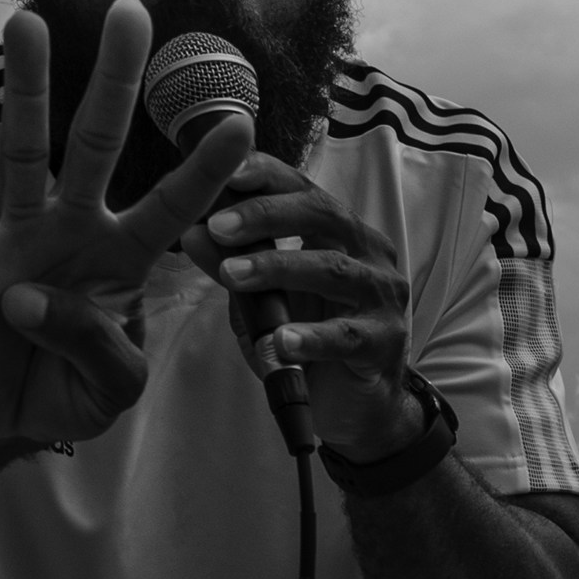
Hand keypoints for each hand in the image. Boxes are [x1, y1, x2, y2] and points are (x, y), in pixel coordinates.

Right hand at [0, 0, 255, 448]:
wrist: (0, 419)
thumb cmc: (66, 389)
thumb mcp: (112, 390)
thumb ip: (101, 349)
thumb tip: (30, 298)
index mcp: (123, 259)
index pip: (171, 208)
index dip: (203, 171)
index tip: (241, 121)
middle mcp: (72, 231)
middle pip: (97, 143)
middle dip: (115, 79)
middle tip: (130, 10)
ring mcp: (17, 242)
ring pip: (25, 154)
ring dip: (24, 90)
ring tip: (23, 22)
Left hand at [188, 154, 416, 458]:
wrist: (355, 407)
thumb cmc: (309, 343)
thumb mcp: (262, 302)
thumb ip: (232, 268)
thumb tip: (192, 232)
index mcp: (340, 234)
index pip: (304, 190)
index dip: (267, 175)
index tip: (225, 172)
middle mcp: (369, 254)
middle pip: (324, 217)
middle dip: (266, 216)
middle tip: (219, 226)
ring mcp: (382, 297)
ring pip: (333, 271)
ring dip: (278, 268)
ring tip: (232, 276)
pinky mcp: (385, 342)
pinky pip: (346, 335)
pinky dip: (311, 337)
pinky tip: (280, 340)